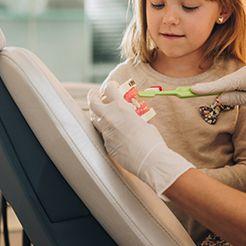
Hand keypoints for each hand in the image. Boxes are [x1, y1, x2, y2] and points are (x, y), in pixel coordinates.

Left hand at [88, 81, 194, 197]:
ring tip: (101, 112)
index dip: (111, 85)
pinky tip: (114, 132)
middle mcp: (109, 118)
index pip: (110, 89)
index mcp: (121, 108)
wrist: (150, 160)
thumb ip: (133, 116)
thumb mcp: (143, 121)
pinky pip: (103, 134)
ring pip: (94, 119)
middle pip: (93, 102)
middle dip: (93, 95)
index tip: (113, 85)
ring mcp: (106, 132)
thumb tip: (131, 118)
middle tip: (95, 93)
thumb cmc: (151, 140)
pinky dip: (107, 130)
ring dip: (97, 113)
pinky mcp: (106, 145)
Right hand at [192, 66, 245, 114]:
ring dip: (218, 91)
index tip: (192, 91)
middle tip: (186, 93)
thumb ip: (237, 99)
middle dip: (208, 90)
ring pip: (227, 84)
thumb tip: (220, 98)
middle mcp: (245, 72)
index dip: (206, 88)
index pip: (223, 84)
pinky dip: (226, 90)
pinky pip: (232, 84)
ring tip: (202, 95)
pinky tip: (221, 95)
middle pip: (222, 83)